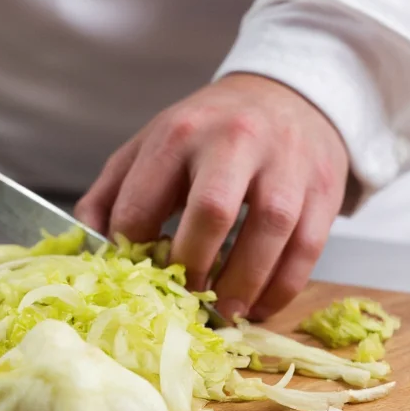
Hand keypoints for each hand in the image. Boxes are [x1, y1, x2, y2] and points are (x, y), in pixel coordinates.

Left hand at [75, 73, 349, 320]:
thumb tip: (87, 243)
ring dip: (243, 284)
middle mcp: (234, 140)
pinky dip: (282, 288)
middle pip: (213, 210)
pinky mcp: (322, 187)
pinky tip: (259, 305)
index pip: (142, 200)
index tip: (137, 276)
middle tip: (185, 299)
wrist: (287, 97)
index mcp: (179, 132)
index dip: (133, 249)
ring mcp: (284, 162)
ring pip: (269, 230)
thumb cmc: (209, 132)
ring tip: (223, 313)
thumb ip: (113, 191)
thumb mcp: (152, 144)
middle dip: (194, 266)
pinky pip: (306, 247)